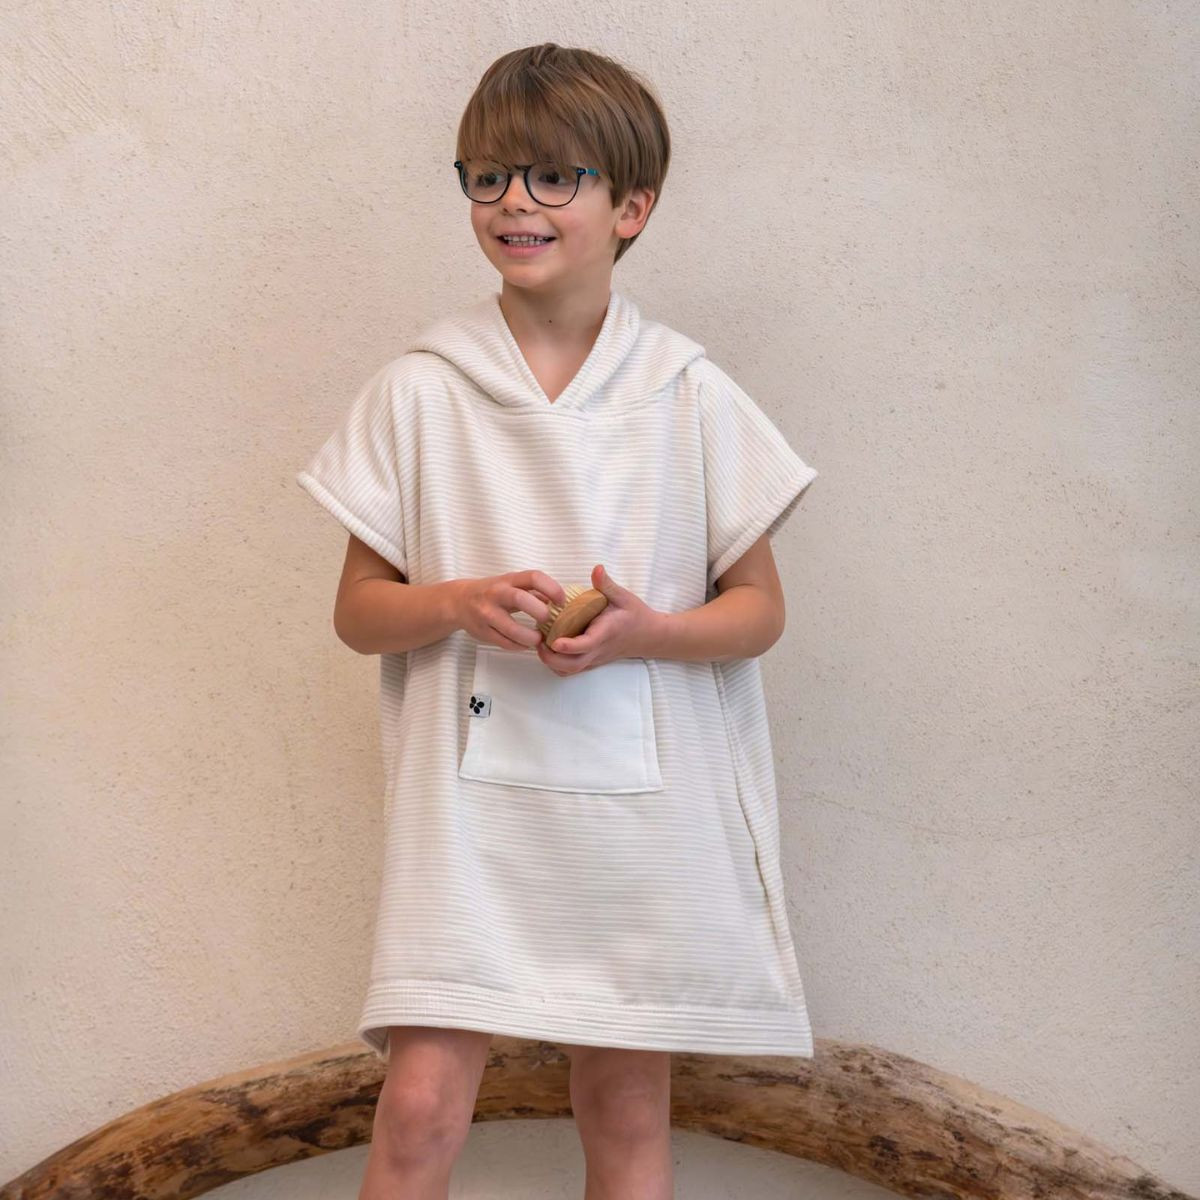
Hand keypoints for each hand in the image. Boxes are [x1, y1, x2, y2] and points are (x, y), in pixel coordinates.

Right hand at [454, 571, 566, 650]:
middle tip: (547, 621)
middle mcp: (496, 594)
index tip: (561, 601)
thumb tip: (559, 602)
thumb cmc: (492, 592)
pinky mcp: (482, 632)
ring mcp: (487, 613)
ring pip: (511, 628)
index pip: (534, 577)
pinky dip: (519, 646)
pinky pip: (504, 643)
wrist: (458, 601)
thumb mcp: (512, 584)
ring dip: (530, 637)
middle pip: (521, 599)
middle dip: (540, 612)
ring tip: (538, 639)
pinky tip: (525, 644)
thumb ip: (534, 591)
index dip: (552, 588)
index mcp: (508, 579)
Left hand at [536, 564, 661, 674]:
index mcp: (605, 633)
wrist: (648, 636)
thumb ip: (607, 584)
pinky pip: (571, 670)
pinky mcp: (592, 662)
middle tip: (537, 639)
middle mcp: (598, 650)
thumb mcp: (623, 596)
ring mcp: (594, 659)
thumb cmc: (635, 614)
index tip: (553, 641)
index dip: (569, 646)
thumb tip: (597, 568)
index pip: (586, 644)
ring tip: (540, 643)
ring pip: (569, 670)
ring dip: (551, 662)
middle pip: (572, 665)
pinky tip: (550, 648)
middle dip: (551, 657)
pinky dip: (557, 664)